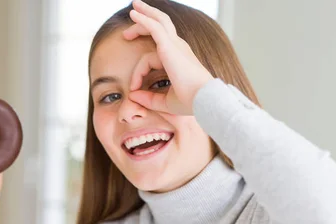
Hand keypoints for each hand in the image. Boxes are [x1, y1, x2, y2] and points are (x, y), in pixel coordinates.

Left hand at [123, 0, 214, 115]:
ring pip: (159, 21)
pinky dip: (143, 19)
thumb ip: (149, 98)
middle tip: (131, 19)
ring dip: (145, 13)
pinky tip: (133, 14)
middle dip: (146, 20)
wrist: (203, 100)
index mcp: (179, 59)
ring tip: (133, 7)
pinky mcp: (170, 46)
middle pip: (161, 26)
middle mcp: (178, 48)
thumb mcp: (165, 102)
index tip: (133, 89)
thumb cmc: (190, 103)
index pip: (153, 56)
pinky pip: (154, 27)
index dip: (139, 72)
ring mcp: (175, 45)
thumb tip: (133, 95)